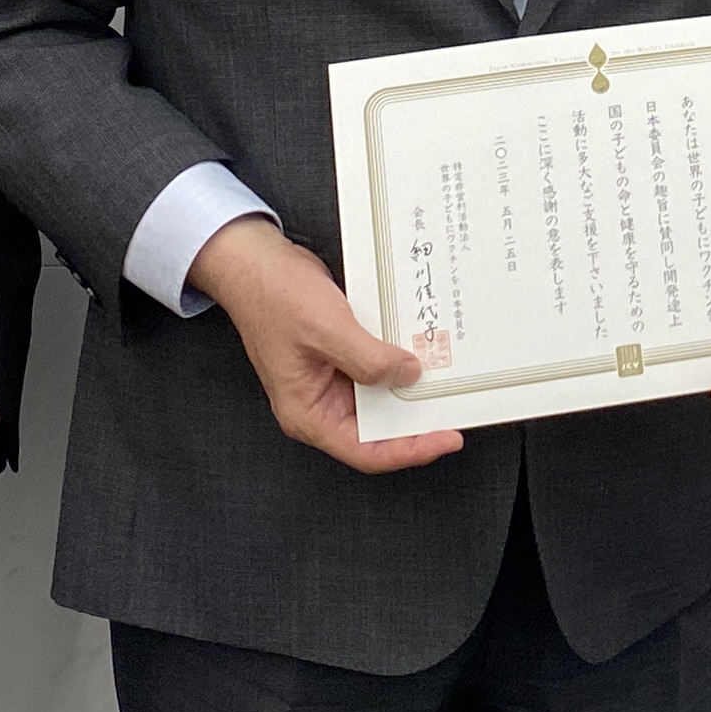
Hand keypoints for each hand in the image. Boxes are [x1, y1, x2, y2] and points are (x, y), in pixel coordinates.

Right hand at [193, 217, 464, 475]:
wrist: (253, 260)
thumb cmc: (274, 296)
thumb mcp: (327, 329)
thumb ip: (369, 359)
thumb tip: (410, 375)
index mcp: (308, 414)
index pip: (367, 451)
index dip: (411, 450)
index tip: (448, 437)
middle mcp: (320, 404)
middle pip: (378, 429)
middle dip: (417, 420)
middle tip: (457, 405)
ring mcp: (330, 380)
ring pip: (381, 397)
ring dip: (411, 387)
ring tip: (449, 378)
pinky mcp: (339, 356)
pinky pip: (376, 367)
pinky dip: (399, 360)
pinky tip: (425, 349)